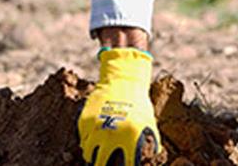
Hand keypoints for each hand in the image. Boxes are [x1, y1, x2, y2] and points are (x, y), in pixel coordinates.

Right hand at [79, 48, 160, 165]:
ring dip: (92, 156)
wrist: (122, 81)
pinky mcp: (85, 121)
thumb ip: (151, 141)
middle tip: (105, 165)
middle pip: (101, 163)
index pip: (128, 164)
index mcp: (130, 136)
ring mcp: (96, 128)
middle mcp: (111, 134)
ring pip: (88, 153)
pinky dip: (87, 142)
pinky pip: (83, 139)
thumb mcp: (148, 121)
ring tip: (96, 156)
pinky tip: (93, 140)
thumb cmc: (138, 103)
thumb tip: (154, 156)